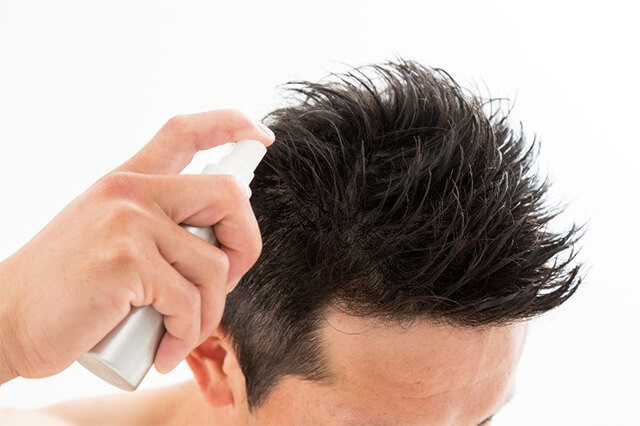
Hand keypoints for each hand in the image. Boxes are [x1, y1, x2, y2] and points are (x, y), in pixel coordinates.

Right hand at [0, 110, 274, 382]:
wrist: (4, 319)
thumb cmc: (65, 289)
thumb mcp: (108, 237)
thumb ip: (156, 227)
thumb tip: (216, 240)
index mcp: (128, 181)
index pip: (185, 131)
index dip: (231, 123)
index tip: (260, 137)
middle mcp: (130, 192)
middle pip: (228, 194)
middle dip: (246, 243)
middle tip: (229, 279)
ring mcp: (129, 224)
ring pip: (214, 264)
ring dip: (209, 311)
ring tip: (182, 332)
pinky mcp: (126, 263)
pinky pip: (189, 302)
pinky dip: (186, 335)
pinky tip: (165, 350)